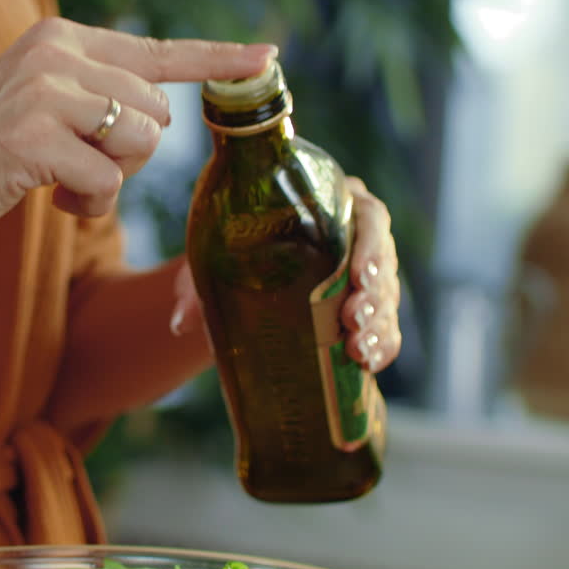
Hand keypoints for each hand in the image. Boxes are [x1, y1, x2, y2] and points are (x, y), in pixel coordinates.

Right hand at [0, 17, 276, 245]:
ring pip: (140, 143)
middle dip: (133, 155)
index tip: (267, 55)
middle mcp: (56, 53)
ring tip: (64, 183)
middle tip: (80, 165)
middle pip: (158, 112)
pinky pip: (106, 182)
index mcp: (61, 38)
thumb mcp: (36, 103)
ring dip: (113, 182)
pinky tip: (52, 201)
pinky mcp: (33, 138)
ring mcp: (44, 92)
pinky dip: (88, 206)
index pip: (157, 50)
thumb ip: (91, 93)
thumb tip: (158, 113)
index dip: (217, 58)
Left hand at [170, 176, 401, 373]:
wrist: (235, 275)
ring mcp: (366, 275)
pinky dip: (381, 347)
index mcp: (332, 204)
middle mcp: (357, 236)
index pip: (369, 217)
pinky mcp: (366, 310)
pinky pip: (385, 328)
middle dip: (374, 295)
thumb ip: (199, 285)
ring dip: (378, 326)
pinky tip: (368, 365)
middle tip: (352, 320)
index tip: (357, 275)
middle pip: (383, 261)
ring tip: (357, 352)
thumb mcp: (214, 259)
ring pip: (386, 299)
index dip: (371, 245)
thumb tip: (181, 322)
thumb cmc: (231, 250)